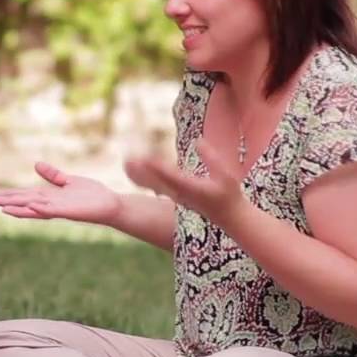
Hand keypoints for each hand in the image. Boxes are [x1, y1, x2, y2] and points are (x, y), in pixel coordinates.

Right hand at [0, 162, 122, 223]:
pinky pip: (52, 210)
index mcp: (50, 196)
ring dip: (19, 208)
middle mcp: (51, 204)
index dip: (10, 195)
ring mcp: (59, 208)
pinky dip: (40, 208)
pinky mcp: (69, 211)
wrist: (111, 204)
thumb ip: (53, 175)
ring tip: (2, 208)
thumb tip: (36, 164)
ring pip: (35, 208)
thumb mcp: (70, 180)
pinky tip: (30, 206)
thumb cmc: (92, 194)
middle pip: (26, 202)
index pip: (26, 195)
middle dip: (9, 201)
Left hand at [123, 138, 243, 224]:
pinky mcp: (174, 196)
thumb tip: (198, 140)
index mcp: (192, 188)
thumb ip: (212, 158)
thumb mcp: (225, 174)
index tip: (145, 157)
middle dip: (143, 170)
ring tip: (127, 162)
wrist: (228, 216)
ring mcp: (176, 196)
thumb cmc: (229, 194)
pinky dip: (145, 179)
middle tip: (128, 158)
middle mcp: (180, 193)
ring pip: (153, 184)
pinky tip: (133, 172)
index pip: (171, 176)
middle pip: (157, 180)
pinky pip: (155, 186)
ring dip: (140, 174)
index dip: (158, 167)